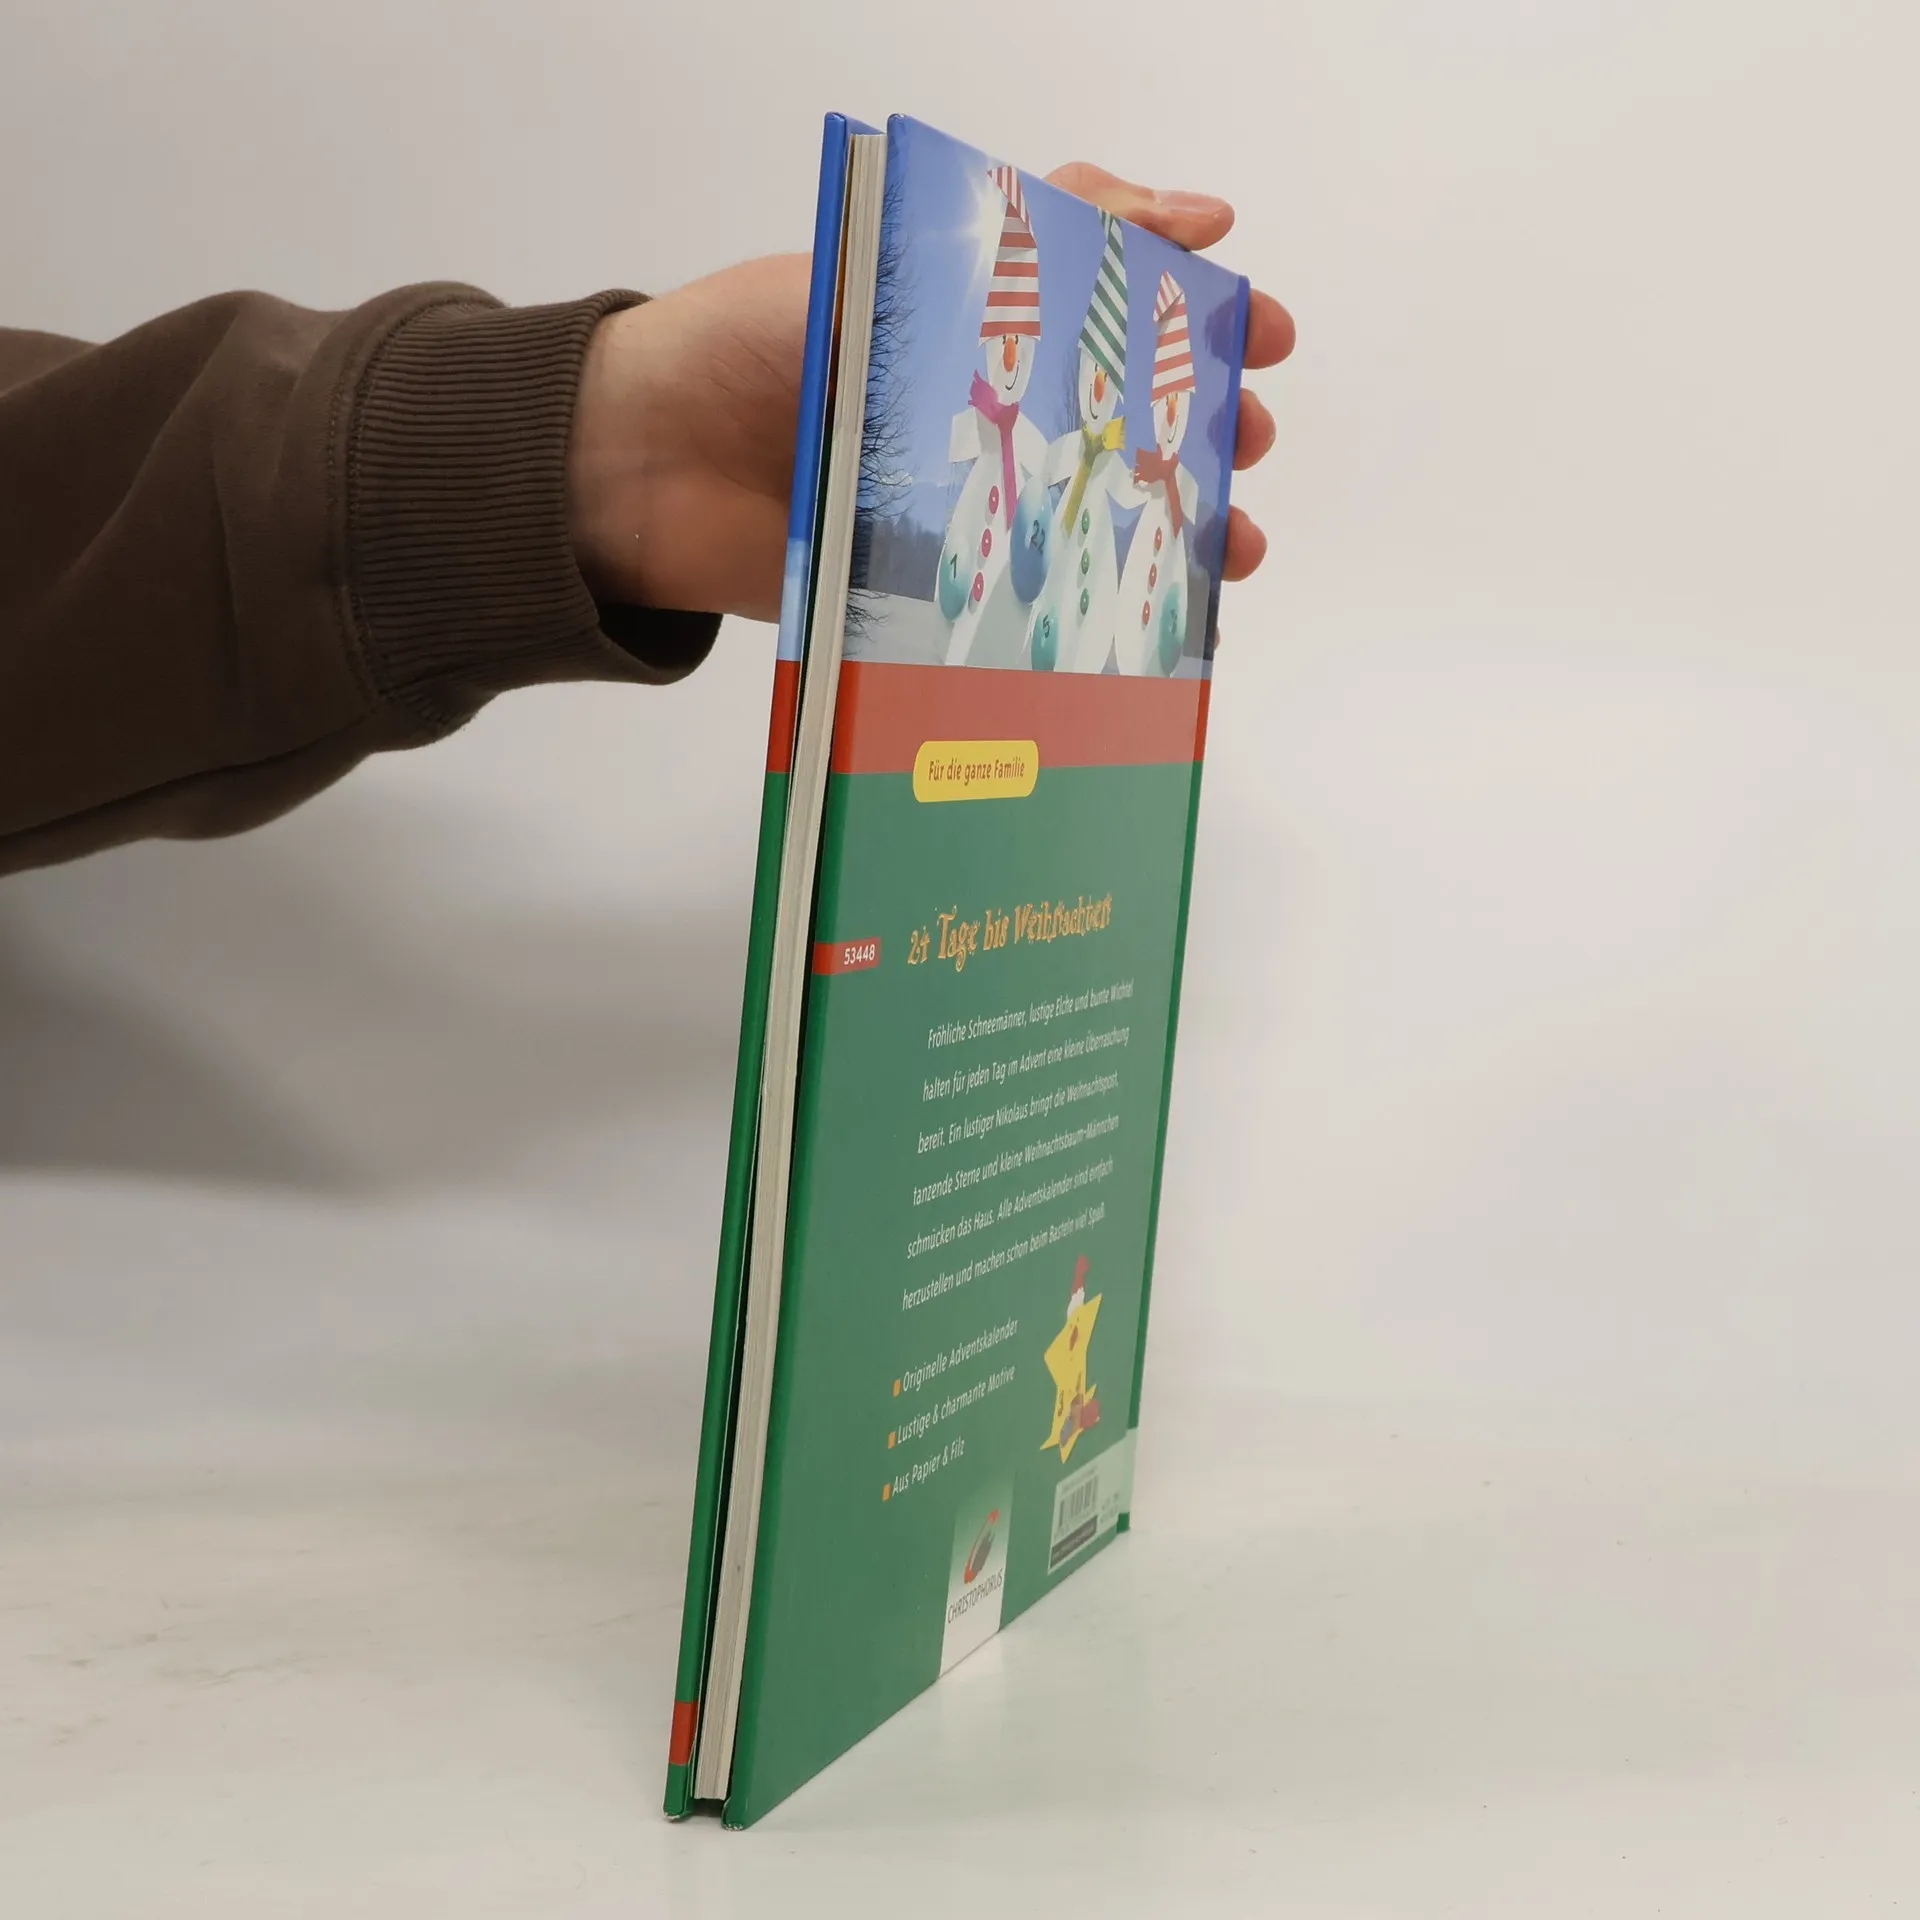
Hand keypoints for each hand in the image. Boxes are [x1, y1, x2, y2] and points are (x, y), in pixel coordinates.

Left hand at [568, 164, 1293, 622]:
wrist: (628, 467)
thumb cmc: (741, 345)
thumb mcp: (892, 262)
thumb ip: (1027, 234)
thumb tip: (1172, 207)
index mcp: (967, 319)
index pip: (1109, 304)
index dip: (1192, 315)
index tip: (1258, 326)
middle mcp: (970, 406)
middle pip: (1115, 416)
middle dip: (1200, 428)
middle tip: (1252, 434)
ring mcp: (951, 498)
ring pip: (1087, 511)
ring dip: (1170, 527)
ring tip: (1233, 545)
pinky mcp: (920, 583)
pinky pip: (1021, 595)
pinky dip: (1092, 607)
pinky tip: (1155, 616)